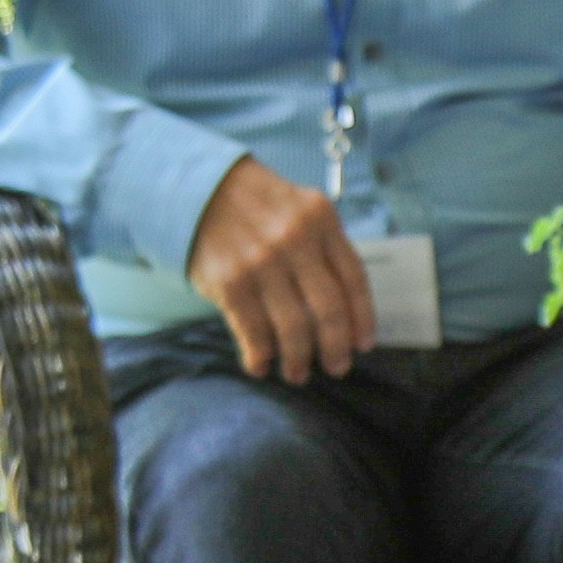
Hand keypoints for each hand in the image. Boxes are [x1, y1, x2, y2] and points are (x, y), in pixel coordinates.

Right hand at [191, 151, 379, 385]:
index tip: (363, 345)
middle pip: (330, 309)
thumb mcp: (299, 210)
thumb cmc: (257, 206)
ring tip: (297, 373)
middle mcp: (295, 240)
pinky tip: (261, 366)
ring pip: (294, 328)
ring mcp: (262, 262)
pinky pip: (254, 332)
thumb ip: (324, 248)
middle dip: (336, 348)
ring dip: (298, 360)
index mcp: (321, 220)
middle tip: (337, 368)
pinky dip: (260, 356)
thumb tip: (346, 312)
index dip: (363, 318)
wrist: (198, 188)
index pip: (354, 279)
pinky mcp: (231, 281)